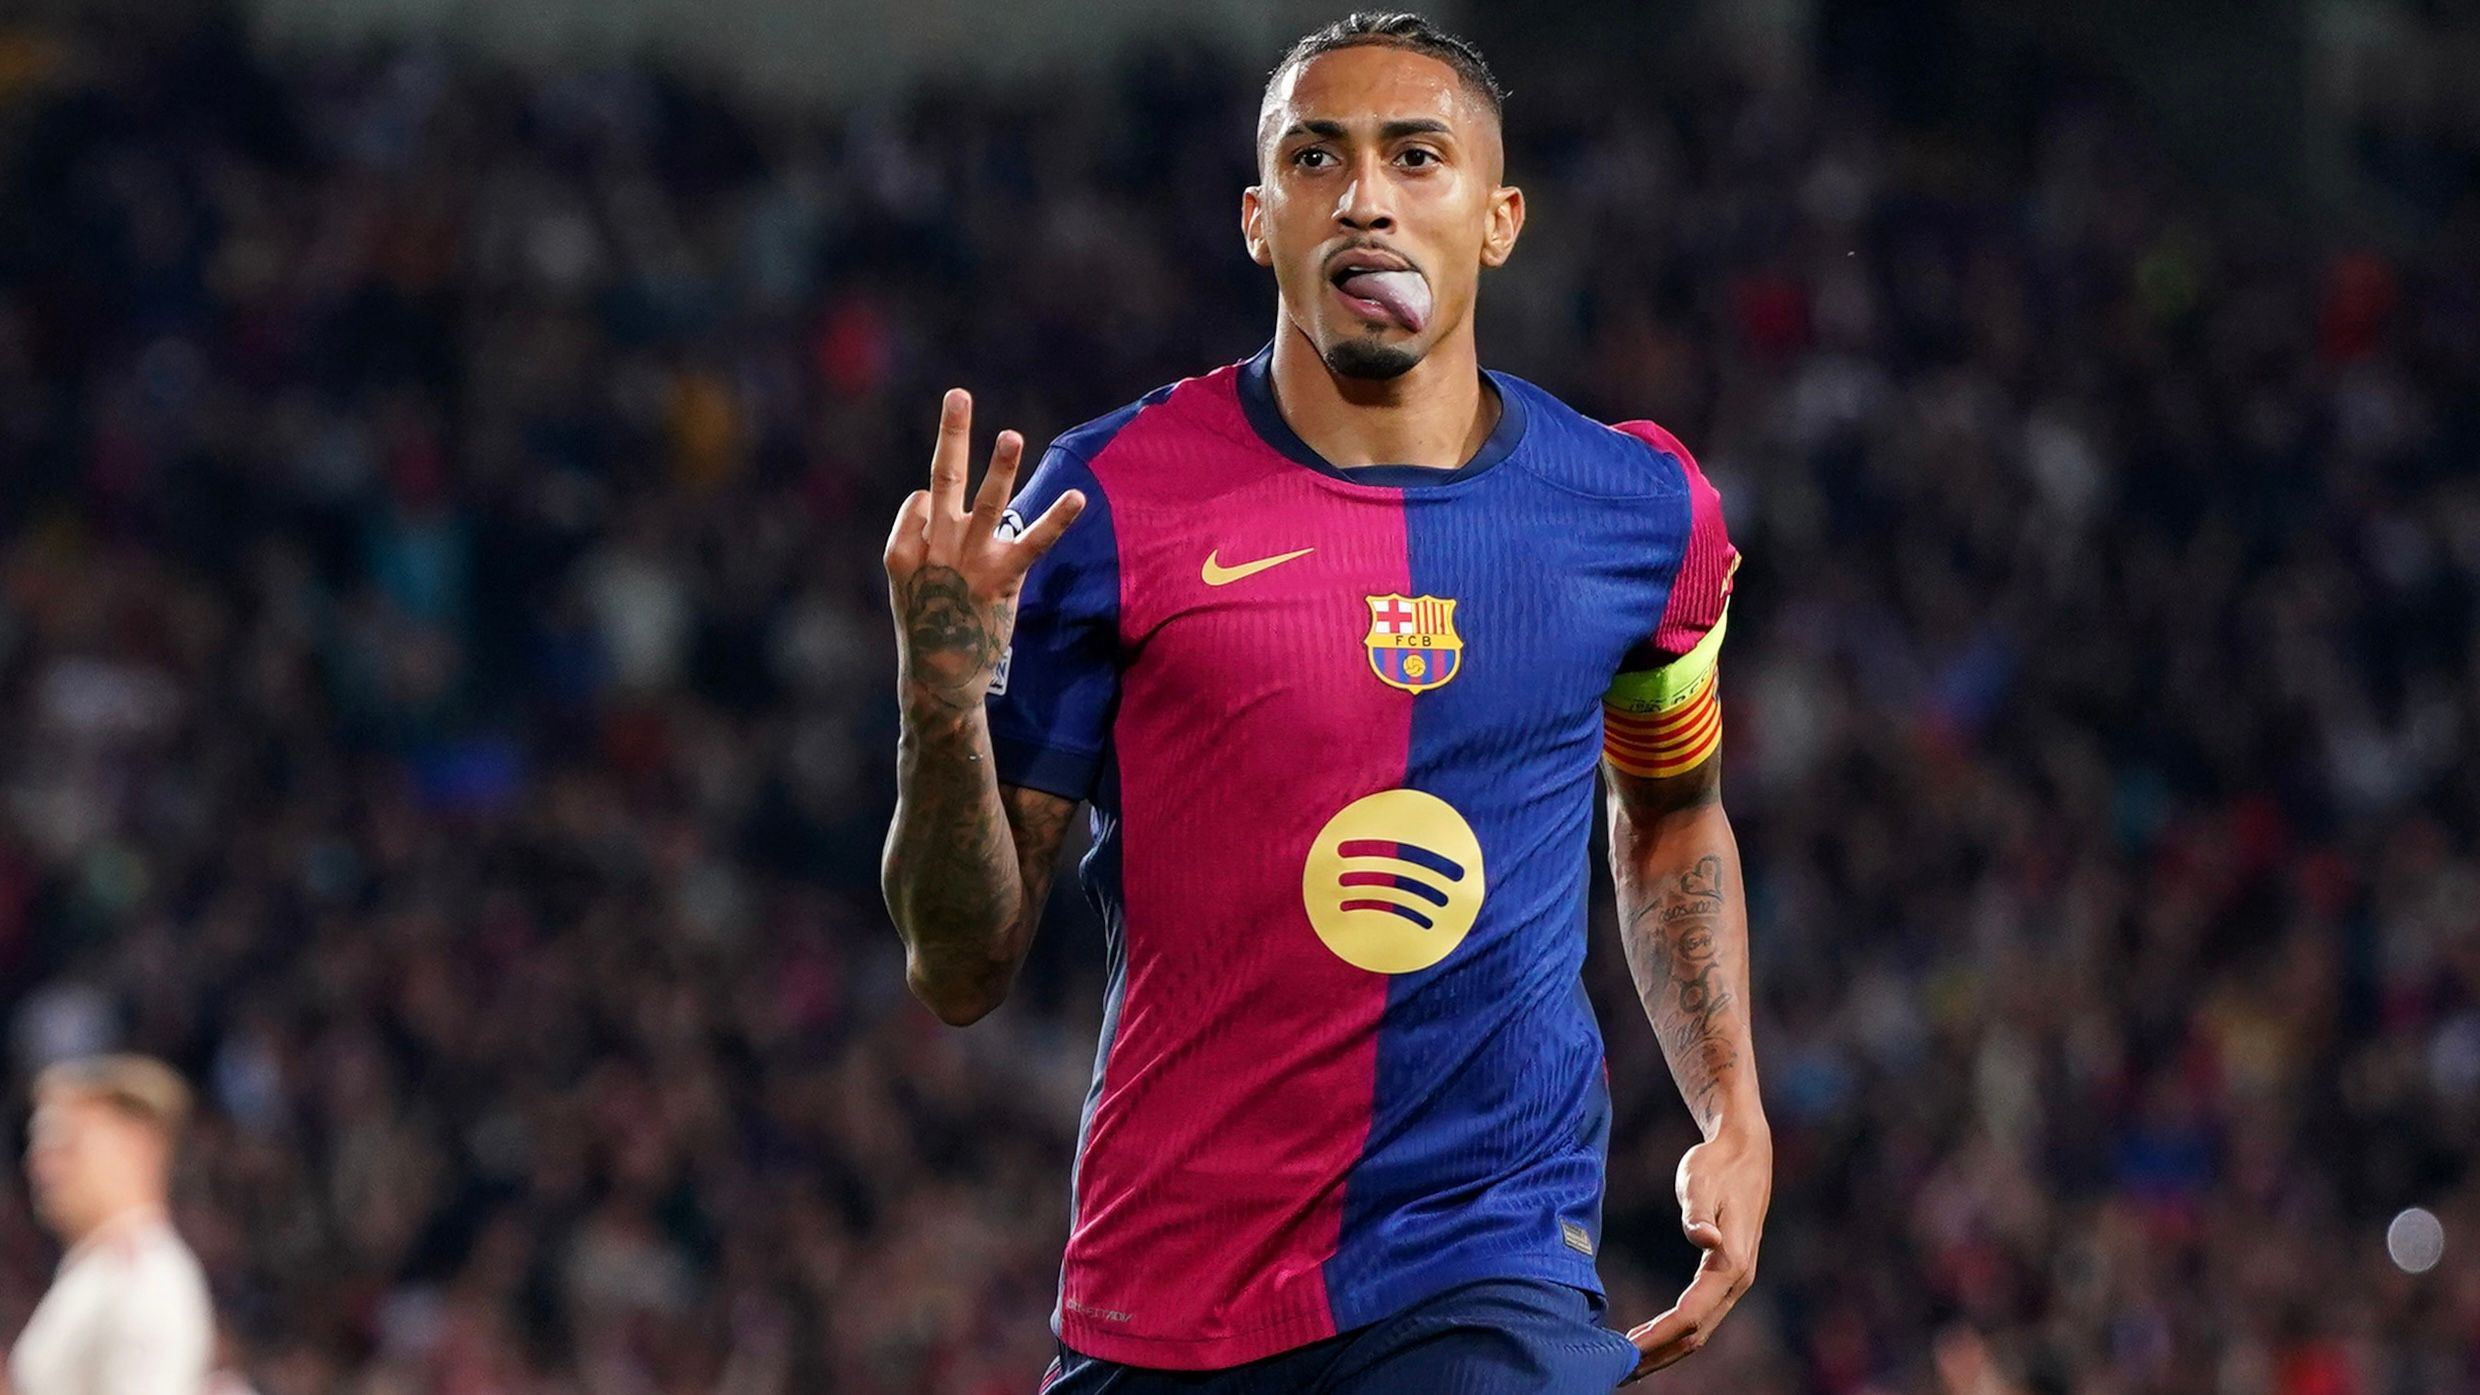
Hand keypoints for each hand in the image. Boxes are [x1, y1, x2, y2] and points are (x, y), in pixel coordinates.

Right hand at [883, 389, 1083, 712]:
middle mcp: (935, 546)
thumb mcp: (905, 581)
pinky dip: (1057, 518)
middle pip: (943, 477)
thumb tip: (927, 496)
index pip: (922, 500)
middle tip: (959, 394)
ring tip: (1012, 436)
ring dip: (1000, 468)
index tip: (940, 538)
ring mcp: (969, 561)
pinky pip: (1033, 541)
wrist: (940, 677)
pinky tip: (1078, 497)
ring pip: (985, 502)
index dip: (932, 507)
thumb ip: (914, 538)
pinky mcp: (1003, 578)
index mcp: (905, 547)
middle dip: (951, 433)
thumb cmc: (927, 625)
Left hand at [1622, 1121, 1771, 1381]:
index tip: (1628, 1348)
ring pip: (1702, 1330)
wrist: (1744, 1152)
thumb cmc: (1716, 1164)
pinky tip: (1652, 1338)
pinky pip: (1702, 1315)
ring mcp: (1735, 1280)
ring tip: (1629, 1364)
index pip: (1692, 1313)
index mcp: (1732, 1262)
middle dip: (1660, 1354)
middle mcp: (1738, 1279)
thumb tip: (1705, 1239)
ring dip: (1667, 1350)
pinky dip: (1676, 1334)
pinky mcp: (1727, 1276)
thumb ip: (1698, 1212)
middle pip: (1698, 1333)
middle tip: (1618, 1369)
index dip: (1660, 1334)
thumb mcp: (1699, 1180)